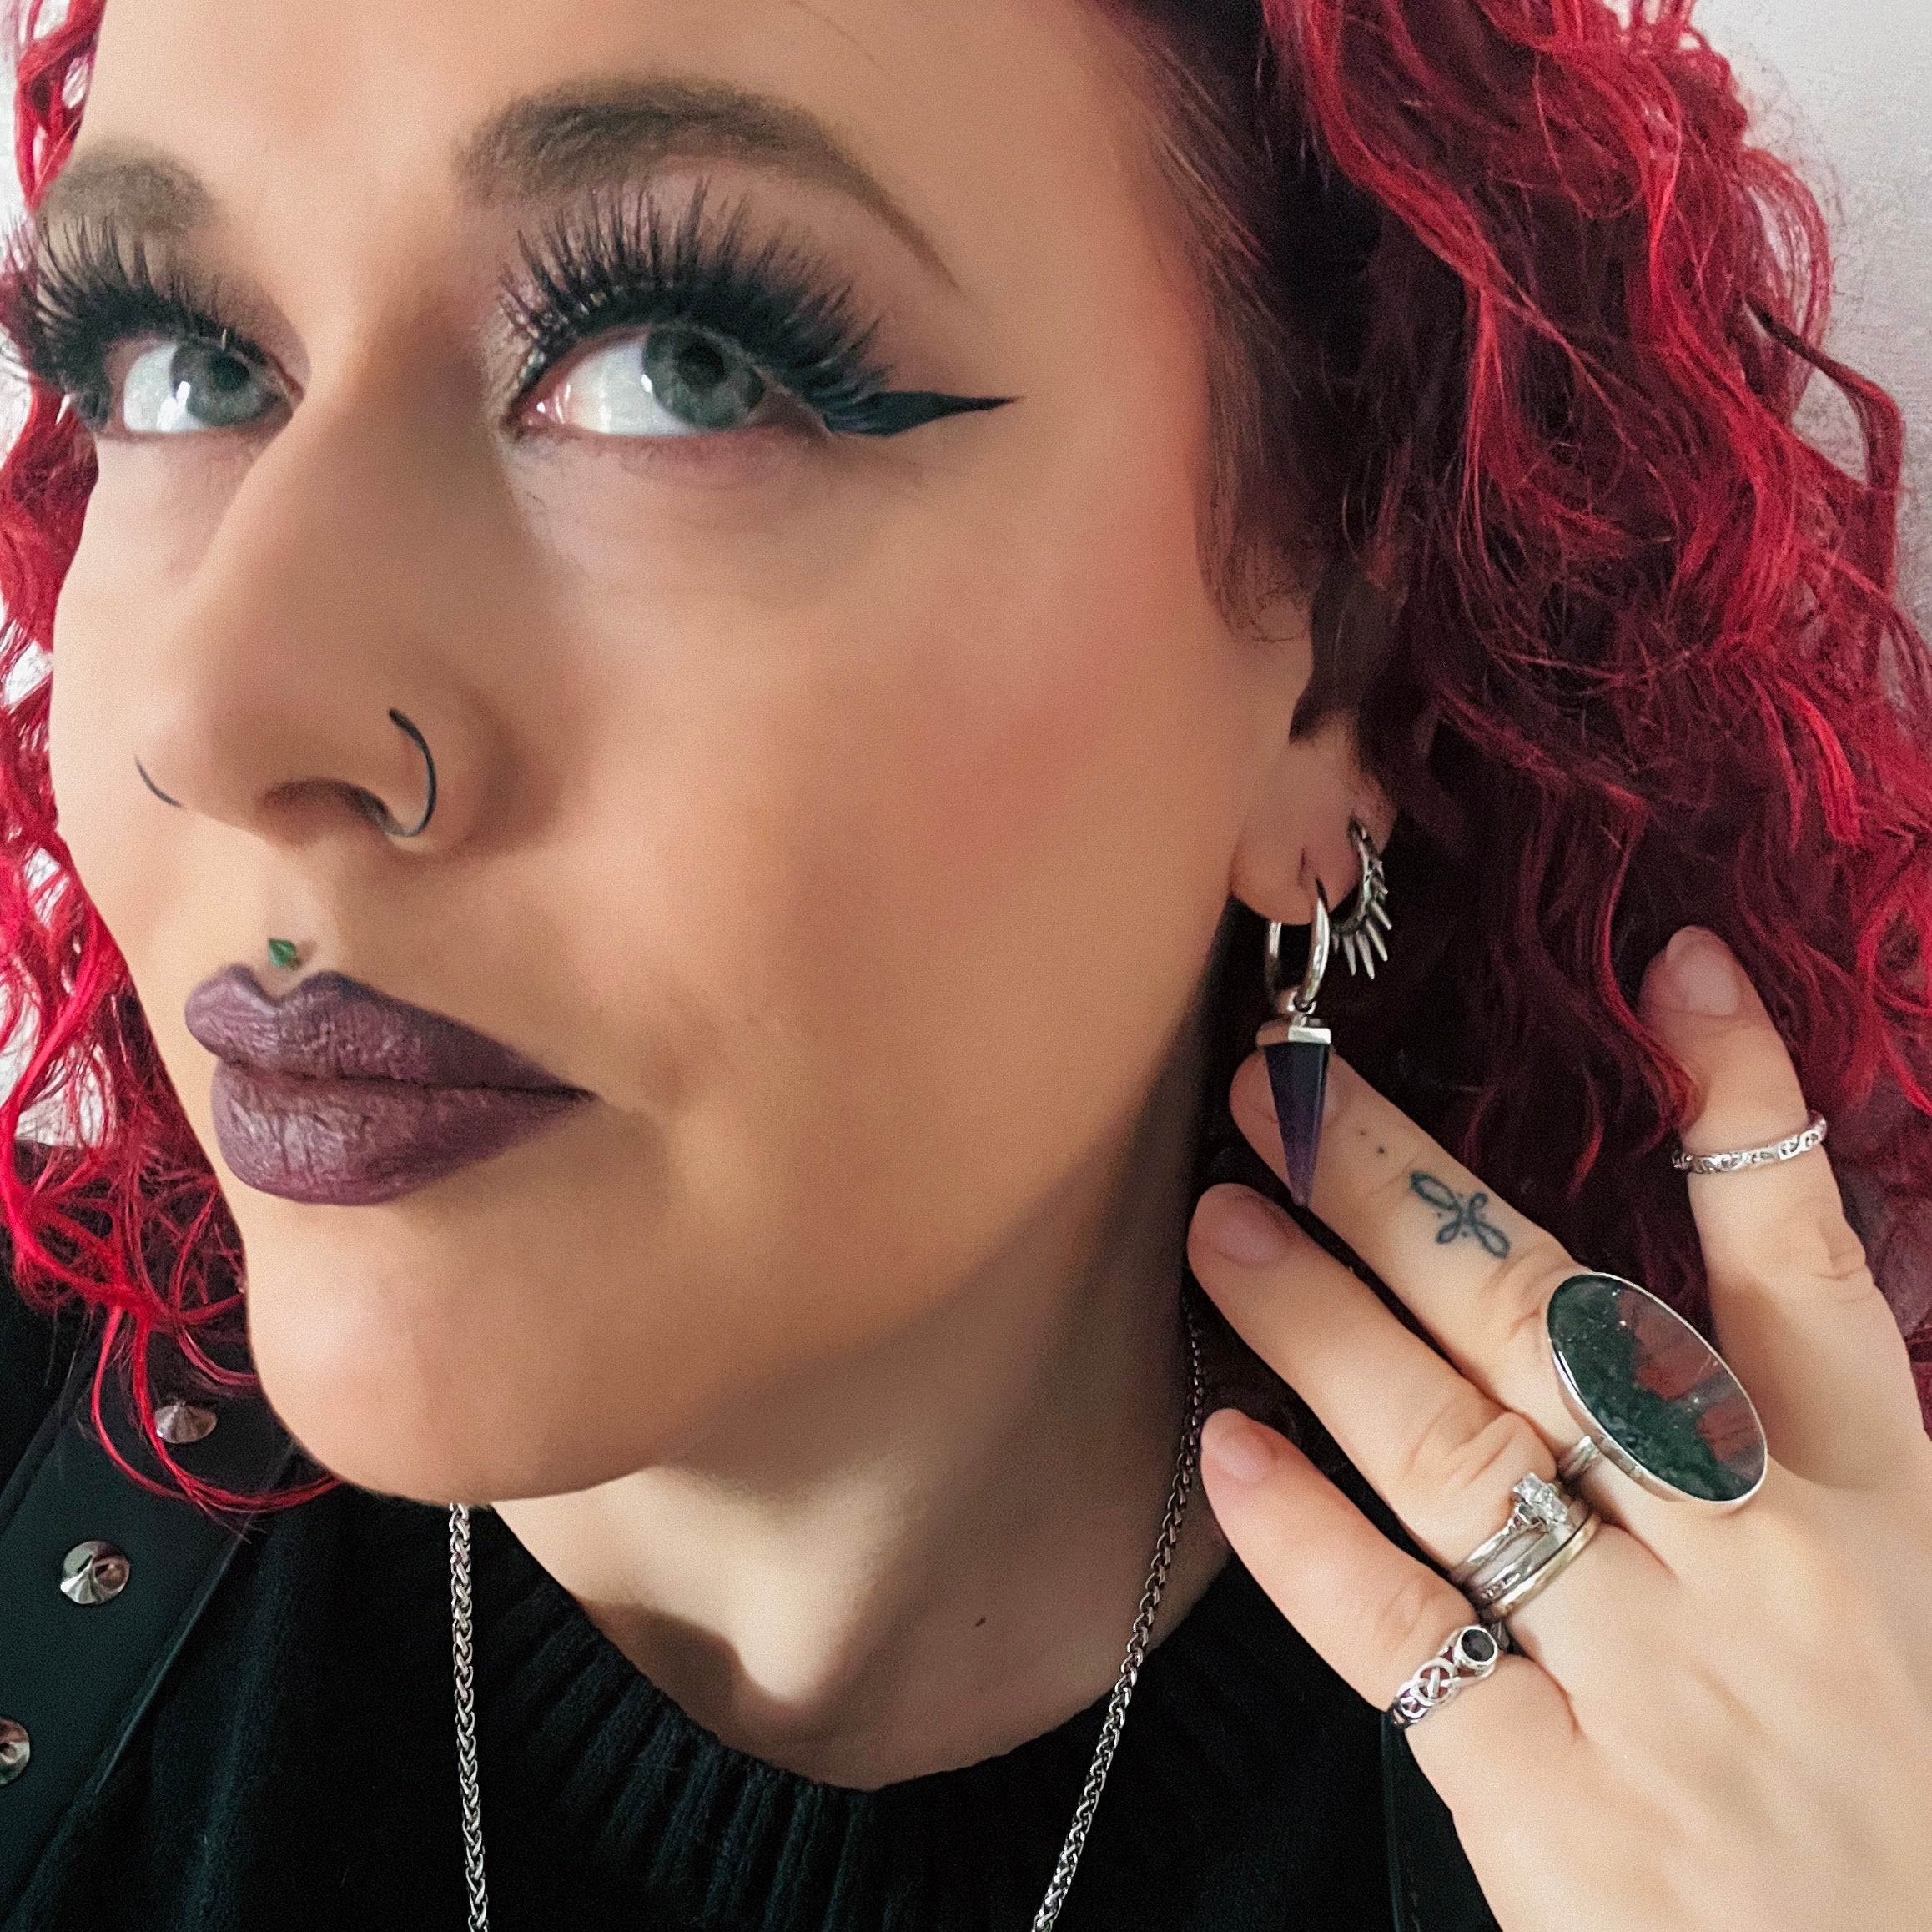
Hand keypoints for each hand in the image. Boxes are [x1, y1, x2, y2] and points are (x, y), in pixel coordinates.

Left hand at [1185, 926, 1931, 1930]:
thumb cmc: (1904, 1814)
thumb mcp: (1914, 1612)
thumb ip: (1790, 1465)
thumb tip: (1650, 1317)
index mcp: (1877, 1509)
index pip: (1803, 1265)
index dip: (1740, 1105)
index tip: (1670, 973)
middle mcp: (1762, 1565)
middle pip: (1562, 1324)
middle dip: (1410, 1192)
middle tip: (1287, 1092)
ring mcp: (1658, 1681)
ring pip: (1458, 1448)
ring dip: (1324, 1319)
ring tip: (1222, 1222)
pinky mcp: (1561, 1808)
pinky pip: (1406, 1635)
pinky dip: (1307, 1536)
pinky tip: (1229, 1446)